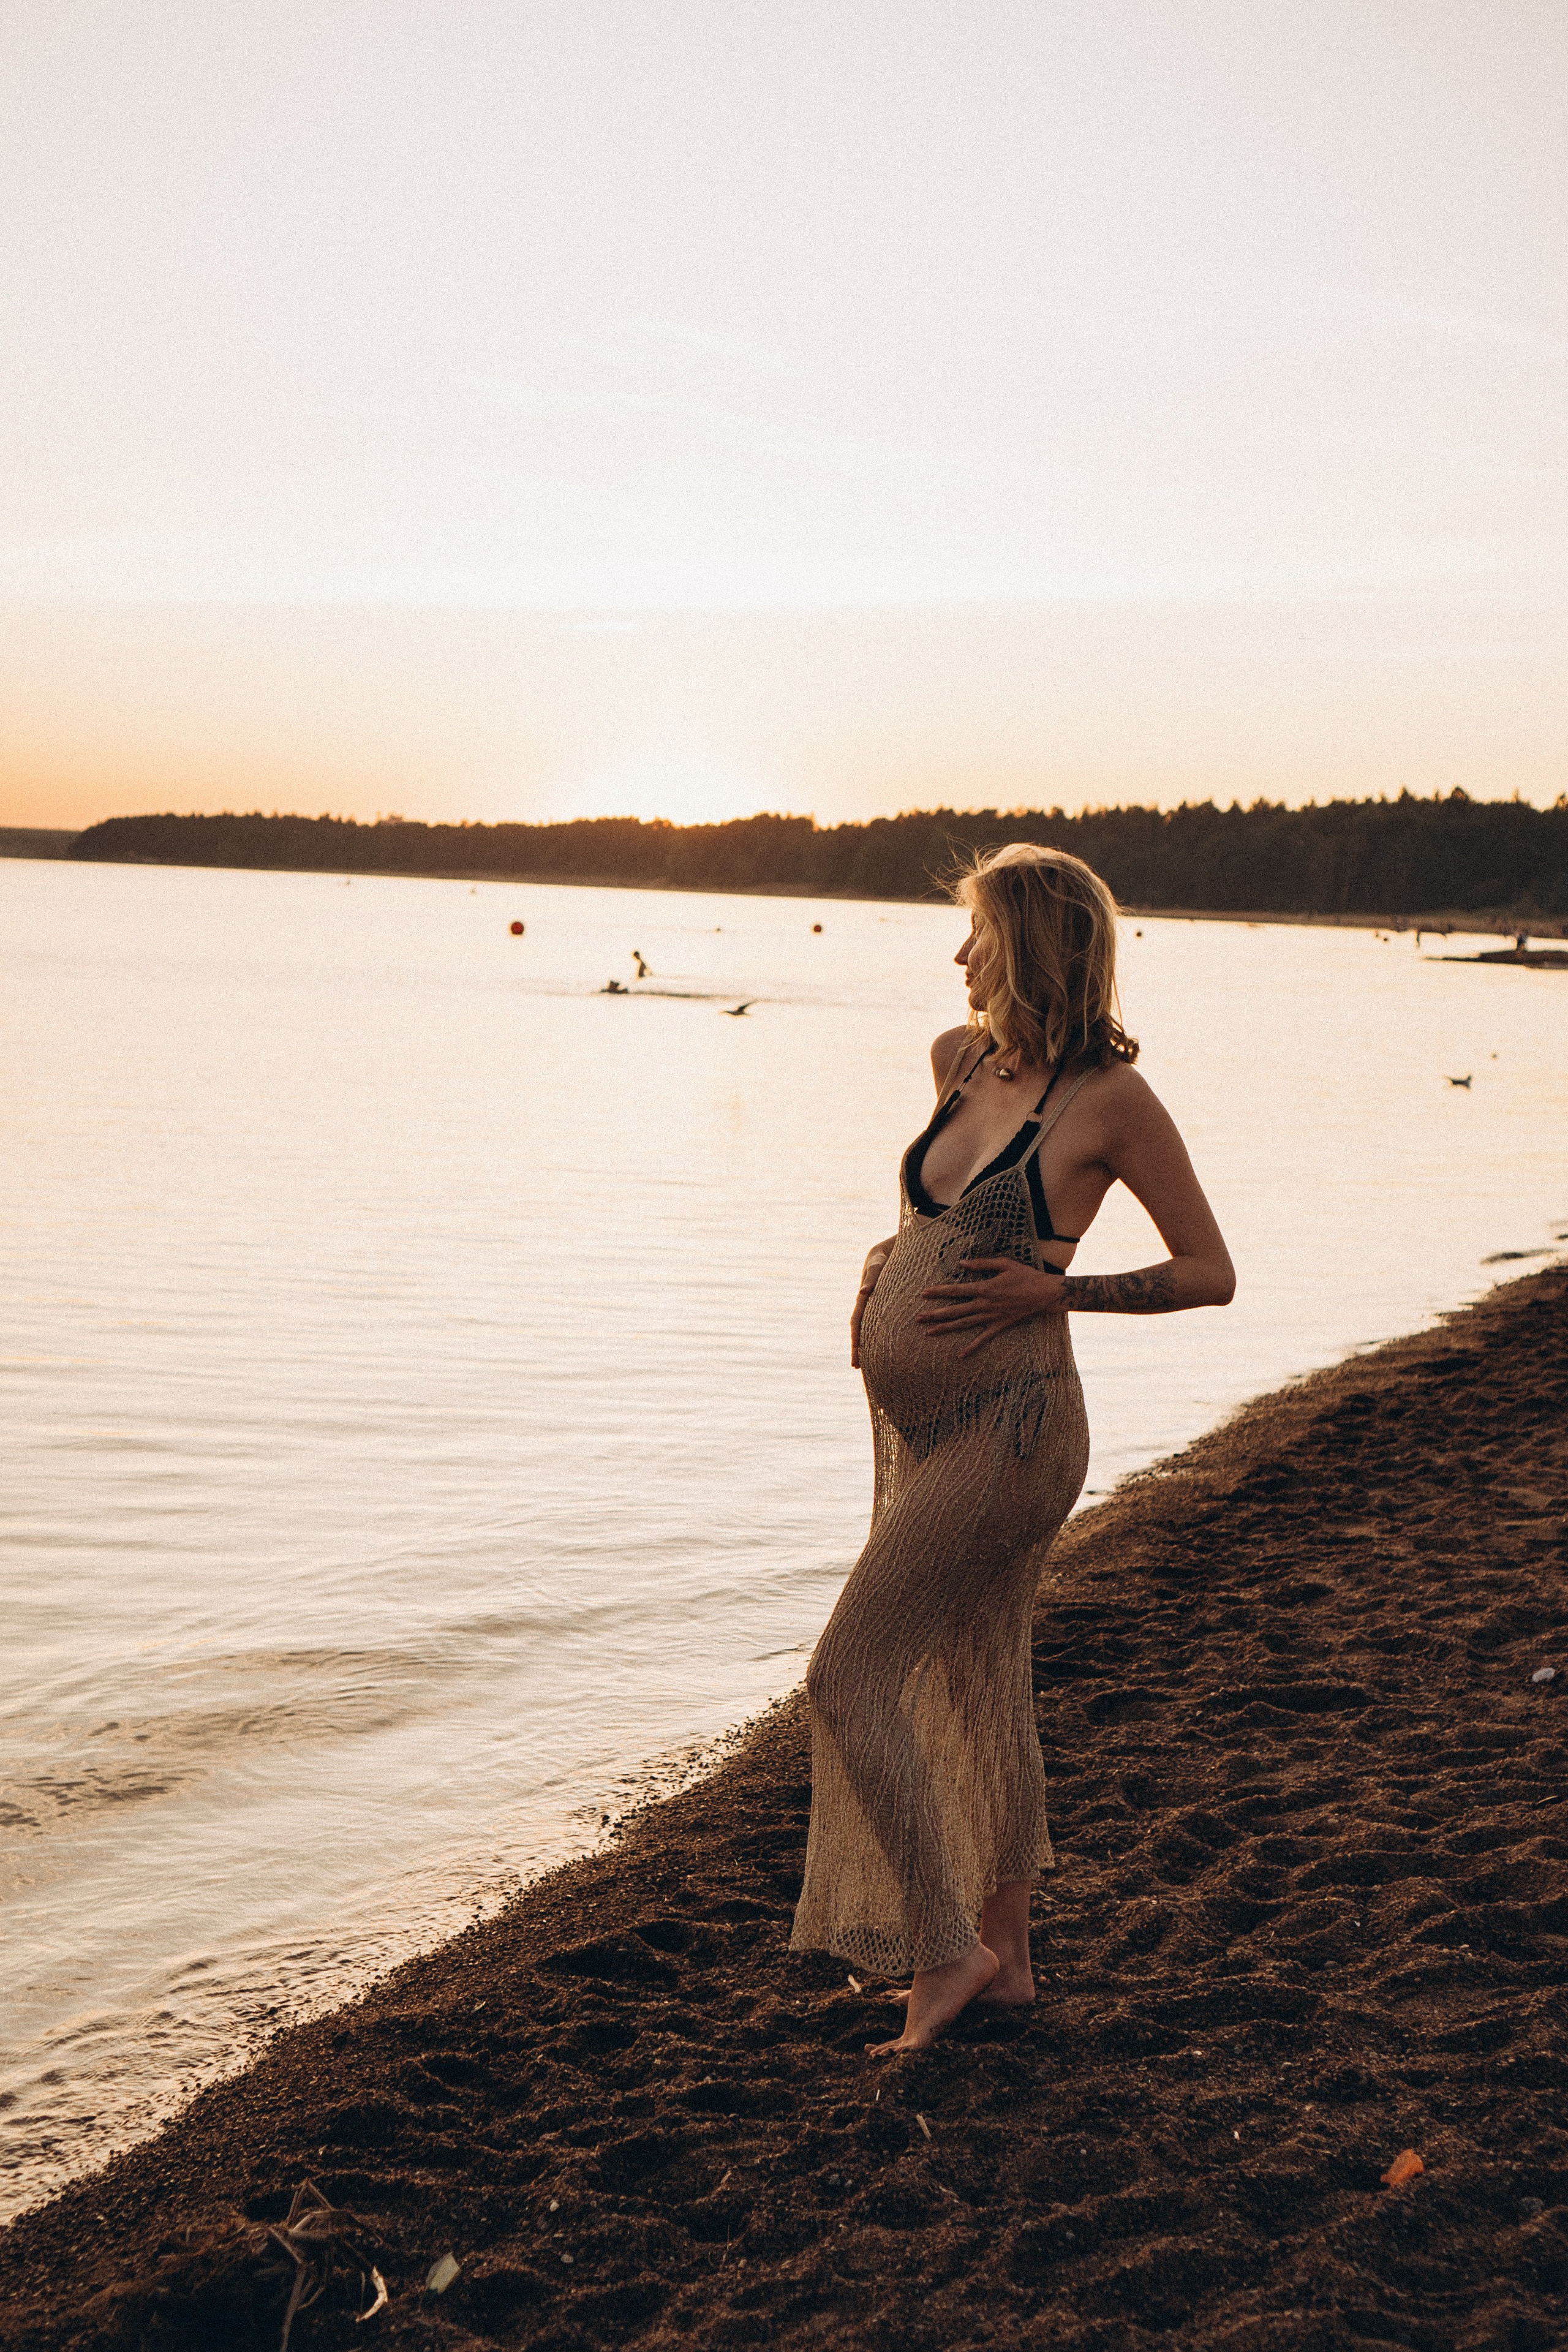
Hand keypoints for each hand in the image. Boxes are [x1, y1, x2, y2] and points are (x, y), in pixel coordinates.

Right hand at [850, 1255, 887, 1368]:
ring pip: (867, 1329)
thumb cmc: (883, 1256)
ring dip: (865, 1345)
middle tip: (856, 1367)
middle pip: (859, 1330)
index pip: (857, 1322)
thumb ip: (873, 1276)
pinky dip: (876, 1336)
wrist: (886, 1251)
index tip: (856, 1354)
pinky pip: (876, 1323)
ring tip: (865, 1362)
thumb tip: (864, 1292)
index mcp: (863, 1298)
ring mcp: (872, 1305)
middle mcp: (866, 1304)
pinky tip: (881, 1345)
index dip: (856, 1339)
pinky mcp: (880, 1305)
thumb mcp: (878, 1264)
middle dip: (857, 1348)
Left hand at [916, 1256, 1066, 1358]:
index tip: (923, 1294)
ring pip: (964, 1325)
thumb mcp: (1005, 1263)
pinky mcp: (1000, 1326)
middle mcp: (985, 1305)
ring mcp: (991, 1317)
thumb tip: (962, 1263)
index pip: (955, 1291)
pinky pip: (983, 1339)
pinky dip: (972, 1348)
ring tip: (928, 1333)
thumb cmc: (1026, 1275)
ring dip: (945, 1329)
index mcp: (984, 1288)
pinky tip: (960, 1355)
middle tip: (917, 1319)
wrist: (1045, 1294)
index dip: (938, 1292)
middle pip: (955, 1311)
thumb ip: (982, 1263)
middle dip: (934, 1315)